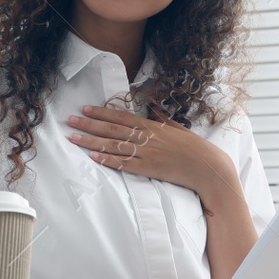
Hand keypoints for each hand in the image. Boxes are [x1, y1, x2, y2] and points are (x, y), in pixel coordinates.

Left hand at [68, 105, 239, 206]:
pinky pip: (123, 164)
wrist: (207, 168)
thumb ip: (163, 119)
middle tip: (70, 120)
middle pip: (112, 130)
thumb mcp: (178, 128)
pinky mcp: (147, 169)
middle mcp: (146, 138)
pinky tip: (93, 157)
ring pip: (113, 146)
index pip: (121, 117)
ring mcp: (146, 154)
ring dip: (91, 142)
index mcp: (152, 126)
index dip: (101, 113)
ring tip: (73, 138)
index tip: (86, 109)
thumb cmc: (195, 148)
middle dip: (89, 124)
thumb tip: (154, 109)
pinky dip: (107, 160)